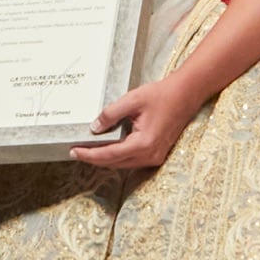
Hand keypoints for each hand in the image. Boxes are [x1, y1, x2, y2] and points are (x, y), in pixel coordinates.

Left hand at [70, 75, 202, 168]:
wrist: (185, 95)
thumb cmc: (161, 95)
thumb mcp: (132, 100)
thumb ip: (111, 114)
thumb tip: (94, 128)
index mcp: (143, 143)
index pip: (109, 155)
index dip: (89, 154)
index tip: (74, 151)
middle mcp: (150, 155)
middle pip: (115, 163)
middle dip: (94, 159)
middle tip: (76, 151)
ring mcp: (155, 157)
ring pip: (123, 164)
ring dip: (106, 158)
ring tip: (88, 150)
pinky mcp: (157, 154)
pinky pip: (132, 160)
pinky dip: (118, 156)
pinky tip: (108, 148)